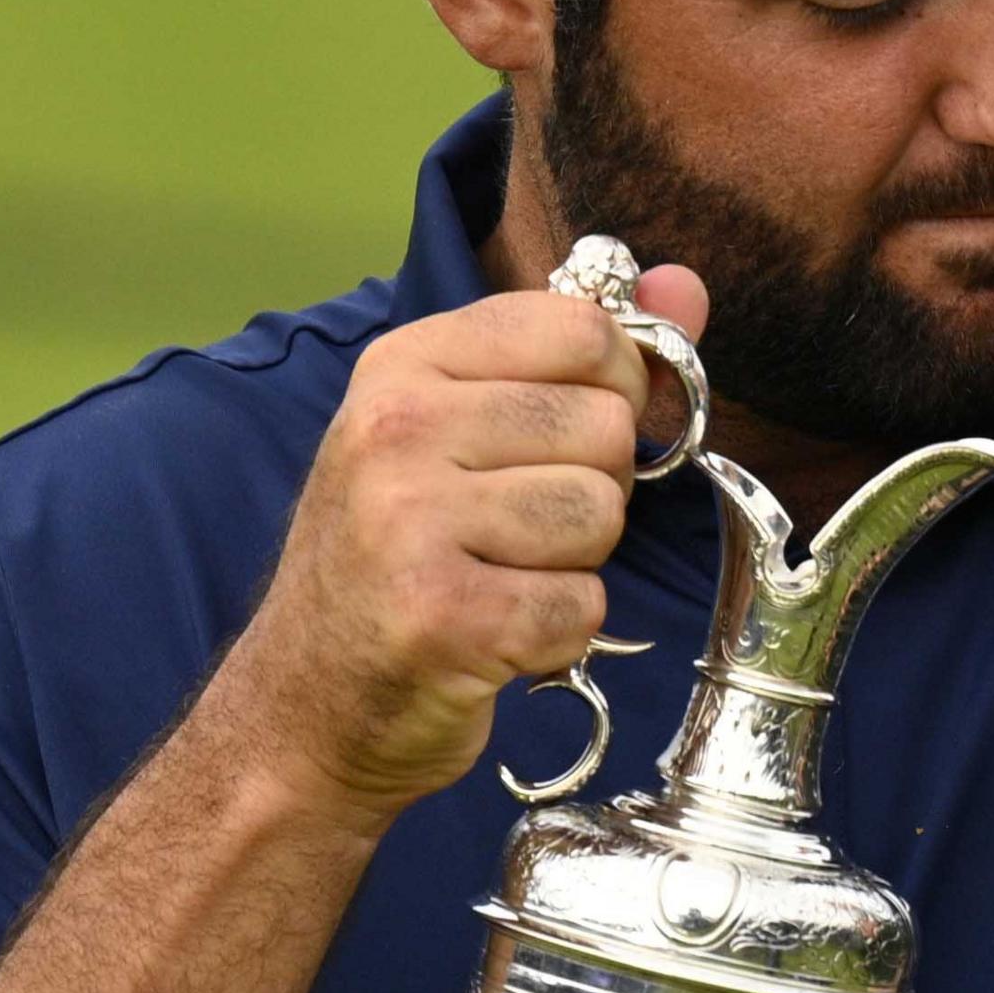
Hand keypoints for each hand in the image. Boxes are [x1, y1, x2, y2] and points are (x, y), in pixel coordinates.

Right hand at [194, 263, 708, 829]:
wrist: (304, 705)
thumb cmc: (397, 557)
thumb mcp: (463, 428)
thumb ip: (583, 354)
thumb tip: (689, 287)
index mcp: (403, 364)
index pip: (582, 330)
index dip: (613, 390)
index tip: (567, 436)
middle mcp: (394, 429)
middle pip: (605, 429)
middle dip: (591, 490)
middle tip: (512, 530)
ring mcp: (408, 522)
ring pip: (601, 515)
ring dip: (573, 564)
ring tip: (497, 577)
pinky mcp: (440, 616)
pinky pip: (581, 604)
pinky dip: (557, 632)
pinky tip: (494, 635)